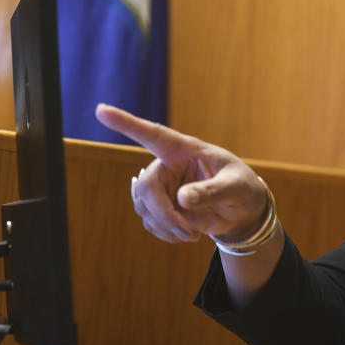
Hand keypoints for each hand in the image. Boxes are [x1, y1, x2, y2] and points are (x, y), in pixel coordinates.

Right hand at [95, 103, 267, 242]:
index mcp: (185, 150)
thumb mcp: (236, 187)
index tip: (101, 110)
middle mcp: (168, 166)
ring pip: (144, 207)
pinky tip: (185, 234)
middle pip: (146, 186)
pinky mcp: (162, 208)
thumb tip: (182, 199)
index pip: (153, 134)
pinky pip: (151, 222)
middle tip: (186, 231)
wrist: (243, 209)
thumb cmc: (242, 187)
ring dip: (165, 226)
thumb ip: (211, 191)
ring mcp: (163, 188)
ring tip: (191, 234)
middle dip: (163, 212)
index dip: (126, 123)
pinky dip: (166, 233)